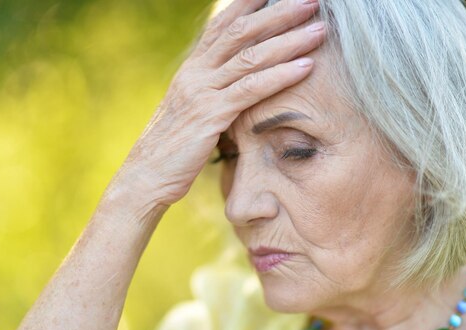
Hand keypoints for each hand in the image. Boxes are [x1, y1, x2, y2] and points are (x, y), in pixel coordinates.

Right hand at [118, 0, 325, 207]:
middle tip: (311, 2)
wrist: (146, 176)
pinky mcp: (209, 116)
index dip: (249, 5)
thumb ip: (212, 92)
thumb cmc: (173, 149)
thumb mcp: (191, 112)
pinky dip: (280, 76)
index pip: (222, 25)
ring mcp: (201, 92)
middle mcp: (195, 73)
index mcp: (191, 69)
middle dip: (278, 13)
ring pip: (250, 56)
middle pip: (241, 31)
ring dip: (289, 40)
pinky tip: (306, 67)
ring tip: (320, 30)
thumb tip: (236, 84)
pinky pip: (250, 90)